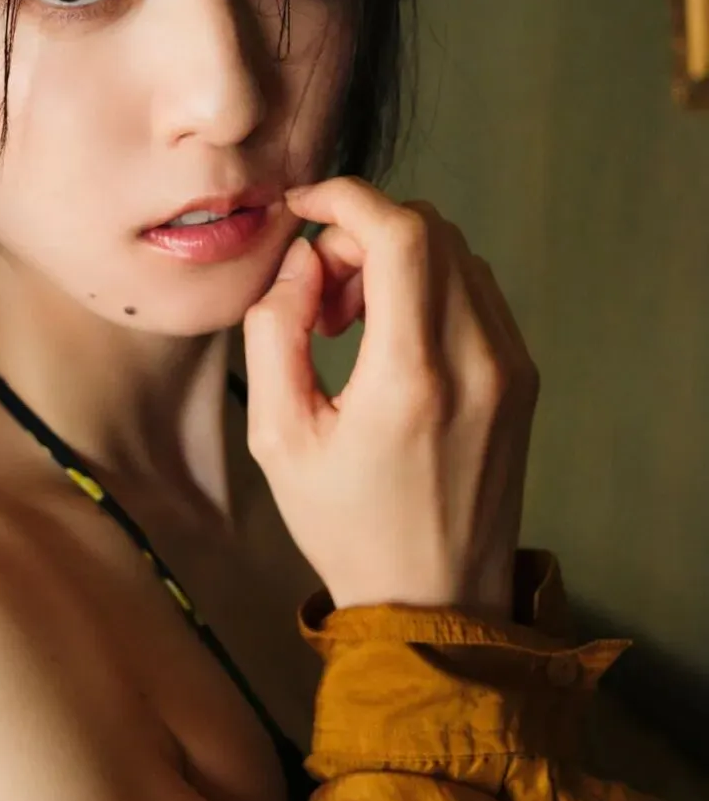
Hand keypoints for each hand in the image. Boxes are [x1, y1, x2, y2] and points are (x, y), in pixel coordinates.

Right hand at [241, 178, 539, 617]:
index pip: (399, 235)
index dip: (345, 199)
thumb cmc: (349, 529)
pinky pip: (477, 292)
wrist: (435, 601)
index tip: (304, 209)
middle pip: (431, 230)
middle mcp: (478, 363)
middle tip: (319, 291)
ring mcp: (511, 369)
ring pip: (457, 254)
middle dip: (362, 232)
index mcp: (412, 380)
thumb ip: (275, 333)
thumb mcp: (279, 439)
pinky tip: (389, 339)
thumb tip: (299, 263)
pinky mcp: (524, 379)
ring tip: (348, 322)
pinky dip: (428, 287)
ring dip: (395, 258)